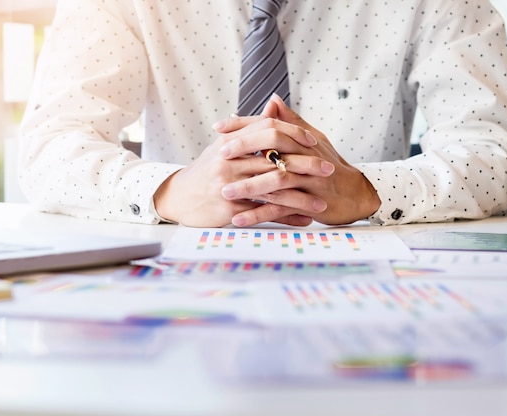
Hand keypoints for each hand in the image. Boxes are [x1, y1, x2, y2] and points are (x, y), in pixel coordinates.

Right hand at [153, 113, 325, 226]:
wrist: (177, 197)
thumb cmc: (206, 170)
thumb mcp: (225, 145)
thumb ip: (252, 127)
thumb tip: (274, 104)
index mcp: (231, 142)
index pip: (268, 129)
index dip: (293, 133)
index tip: (314, 141)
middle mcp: (230, 161)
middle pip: (276, 159)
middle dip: (306, 165)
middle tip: (329, 169)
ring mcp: (230, 186)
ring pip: (273, 188)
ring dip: (301, 197)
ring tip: (322, 202)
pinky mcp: (230, 209)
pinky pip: (264, 213)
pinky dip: (286, 217)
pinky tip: (304, 219)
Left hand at [215, 94, 380, 225]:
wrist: (355, 194)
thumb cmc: (330, 165)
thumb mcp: (313, 140)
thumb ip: (291, 122)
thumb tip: (272, 100)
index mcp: (302, 141)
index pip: (270, 127)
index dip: (244, 126)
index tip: (219, 127)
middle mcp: (306, 158)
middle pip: (273, 148)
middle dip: (244, 150)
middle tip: (219, 156)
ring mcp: (308, 181)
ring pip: (276, 180)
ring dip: (249, 187)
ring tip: (224, 192)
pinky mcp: (310, 203)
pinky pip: (281, 209)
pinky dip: (259, 214)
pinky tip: (239, 218)